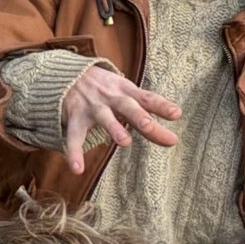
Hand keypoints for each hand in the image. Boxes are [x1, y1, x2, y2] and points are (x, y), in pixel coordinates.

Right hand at [59, 63, 182, 169]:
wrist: (68, 74)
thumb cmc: (106, 88)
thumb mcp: (126, 93)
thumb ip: (148, 112)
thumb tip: (174, 132)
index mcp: (126, 91)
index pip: (147, 98)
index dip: (161, 105)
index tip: (177, 114)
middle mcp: (110, 97)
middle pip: (127, 106)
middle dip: (138, 115)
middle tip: (150, 126)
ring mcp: (92, 107)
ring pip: (104, 117)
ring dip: (114, 128)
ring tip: (124, 142)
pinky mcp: (75, 117)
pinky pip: (74, 136)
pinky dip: (75, 152)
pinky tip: (77, 169)